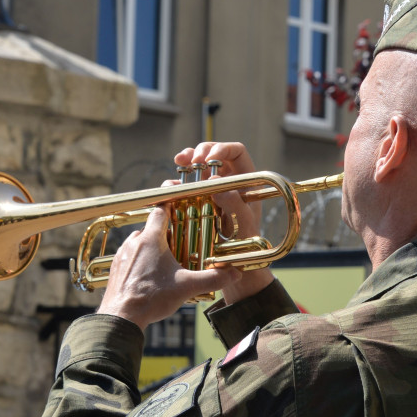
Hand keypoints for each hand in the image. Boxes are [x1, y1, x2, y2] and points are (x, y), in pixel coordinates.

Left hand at [96, 206, 241, 330]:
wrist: (121, 316)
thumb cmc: (152, 298)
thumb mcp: (186, 287)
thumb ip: (212, 278)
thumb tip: (234, 274)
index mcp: (152, 240)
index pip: (161, 210)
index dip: (170, 204)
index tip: (178, 201)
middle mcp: (134, 242)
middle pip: (151, 229)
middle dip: (165, 234)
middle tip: (178, 244)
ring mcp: (122, 255)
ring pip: (139, 243)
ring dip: (151, 249)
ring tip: (164, 264)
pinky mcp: (116, 268)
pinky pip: (129, 257)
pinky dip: (139, 261)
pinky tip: (148, 276)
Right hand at [173, 142, 274, 302]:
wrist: (232, 268)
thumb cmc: (245, 247)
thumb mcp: (243, 224)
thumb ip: (234, 203)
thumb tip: (216, 182)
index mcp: (245, 181)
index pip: (236, 152)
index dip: (222, 148)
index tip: (209, 158)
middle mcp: (228, 181)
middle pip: (213, 153)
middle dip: (199, 151)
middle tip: (190, 160)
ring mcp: (211, 190)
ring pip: (197, 166)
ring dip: (186, 161)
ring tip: (179, 162)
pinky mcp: (196, 202)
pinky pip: (185, 185)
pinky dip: (177, 182)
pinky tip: (171, 185)